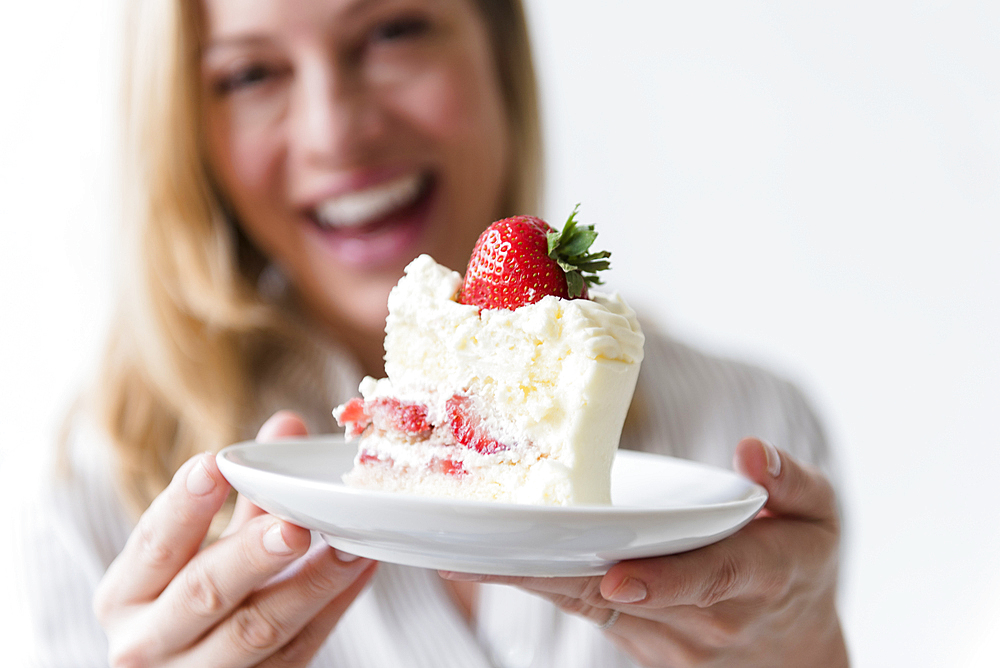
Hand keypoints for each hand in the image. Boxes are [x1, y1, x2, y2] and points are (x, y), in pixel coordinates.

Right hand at [94, 411, 376, 666]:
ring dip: (309, 584)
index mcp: (125, 594)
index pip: (152, 544)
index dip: (183, 506)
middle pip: (203, 593)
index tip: (213, 464)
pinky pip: (297, 649)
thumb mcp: (198, 548)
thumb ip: (243, 494)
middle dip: (250, 556)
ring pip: (256, 630)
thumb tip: (286, 426)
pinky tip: (361, 571)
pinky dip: (332, 607)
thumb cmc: (189, 599)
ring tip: (348, 546)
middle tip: (293, 526)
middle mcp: (148, 641)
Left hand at [441, 438, 847, 666]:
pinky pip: (580, 608)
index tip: (618, 576)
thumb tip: (751, 451)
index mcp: (757, 577)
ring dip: (527, 580)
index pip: (709, 580)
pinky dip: (534, 584)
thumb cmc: (801, 563)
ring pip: (588, 604)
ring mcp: (666, 637)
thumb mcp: (819, 516)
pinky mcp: (636, 638)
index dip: (663, 581)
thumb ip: (791, 482)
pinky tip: (479, 563)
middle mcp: (707, 618)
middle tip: (488, 551)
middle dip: (554, 574)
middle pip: (622, 595)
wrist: (794, 645)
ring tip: (461, 554)